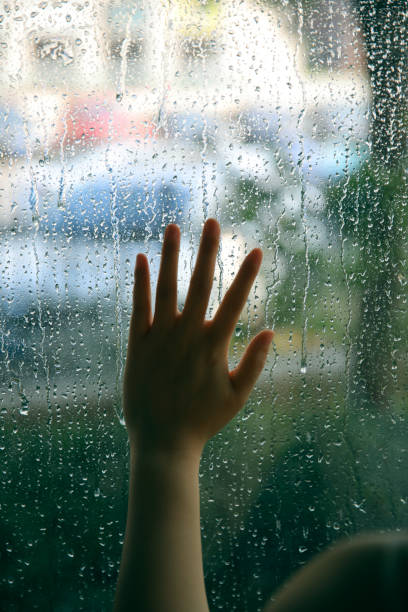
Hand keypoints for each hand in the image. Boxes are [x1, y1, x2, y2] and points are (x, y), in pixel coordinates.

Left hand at [123, 218, 273, 457]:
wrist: (163, 442)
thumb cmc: (203, 421)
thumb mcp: (237, 396)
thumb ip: (254, 363)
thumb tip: (271, 331)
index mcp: (214, 346)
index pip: (236, 302)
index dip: (247, 274)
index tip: (256, 249)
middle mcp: (187, 335)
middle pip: (199, 284)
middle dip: (207, 250)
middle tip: (212, 220)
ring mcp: (160, 338)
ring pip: (166, 288)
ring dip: (171, 256)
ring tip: (173, 227)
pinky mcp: (138, 344)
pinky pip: (138, 307)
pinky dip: (140, 283)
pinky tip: (140, 259)